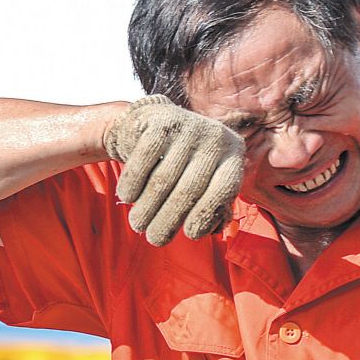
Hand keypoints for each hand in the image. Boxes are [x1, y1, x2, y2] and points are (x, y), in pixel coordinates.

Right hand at [104, 95, 244, 245]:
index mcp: (233, 154)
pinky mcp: (160, 120)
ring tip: (138, 224)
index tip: (190, 236)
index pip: (224, 189)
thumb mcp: (207, 180)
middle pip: (190, 188)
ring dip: (148, 207)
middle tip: (155, 239)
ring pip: (164, 178)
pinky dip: (133, 182)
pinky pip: (144, 159)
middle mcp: (215, 136)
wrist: (155, 121)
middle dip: (170, 219)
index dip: (206, 215)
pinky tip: (126, 197)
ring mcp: (188, 126)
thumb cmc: (185, 164)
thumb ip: (214, 207)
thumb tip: (210, 231)